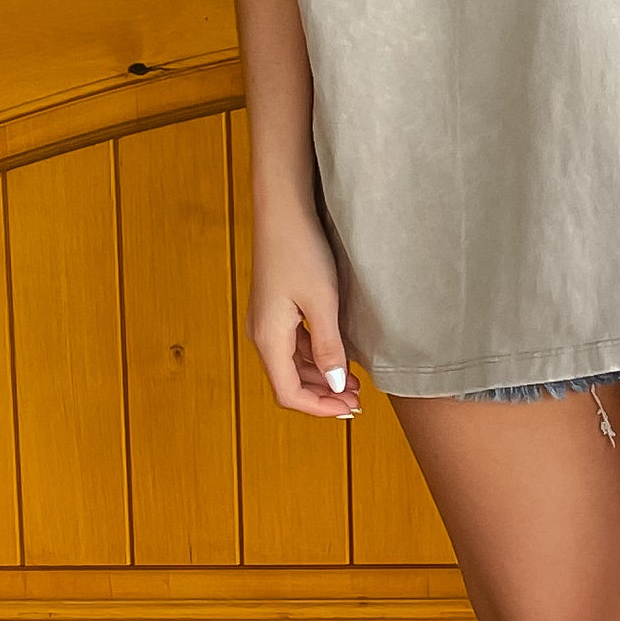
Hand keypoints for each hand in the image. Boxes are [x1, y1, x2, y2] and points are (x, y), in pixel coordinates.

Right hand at [248, 202, 362, 418]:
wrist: (283, 211)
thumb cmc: (302, 251)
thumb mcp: (323, 302)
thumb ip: (329, 347)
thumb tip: (336, 385)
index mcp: (269, 338)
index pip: (288, 393)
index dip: (319, 408)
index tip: (349, 409)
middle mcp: (261, 334)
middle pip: (289, 382)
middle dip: (323, 395)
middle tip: (358, 399)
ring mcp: (266, 322)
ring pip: (292, 365)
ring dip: (321, 378)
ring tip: (354, 382)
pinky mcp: (274, 309)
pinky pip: (292, 346)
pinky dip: (315, 358)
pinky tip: (339, 356)